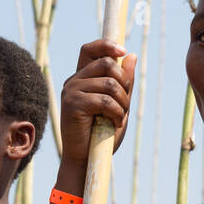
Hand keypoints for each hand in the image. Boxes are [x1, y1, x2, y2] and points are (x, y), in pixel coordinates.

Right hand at [58, 39, 136, 166]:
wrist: (86, 159)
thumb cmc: (102, 133)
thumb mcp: (119, 103)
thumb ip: (124, 81)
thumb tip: (132, 55)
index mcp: (82, 78)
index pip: (90, 49)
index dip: (106, 45)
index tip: (123, 51)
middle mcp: (74, 81)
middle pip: (107, 63)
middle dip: (125, 83)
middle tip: (124, 103)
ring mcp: (71, 91)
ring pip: (110, 83)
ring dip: (123, 102)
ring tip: (119, 117)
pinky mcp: (73, 104)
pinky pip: (105, 100)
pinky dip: (117, 113)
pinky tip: (114, 123)